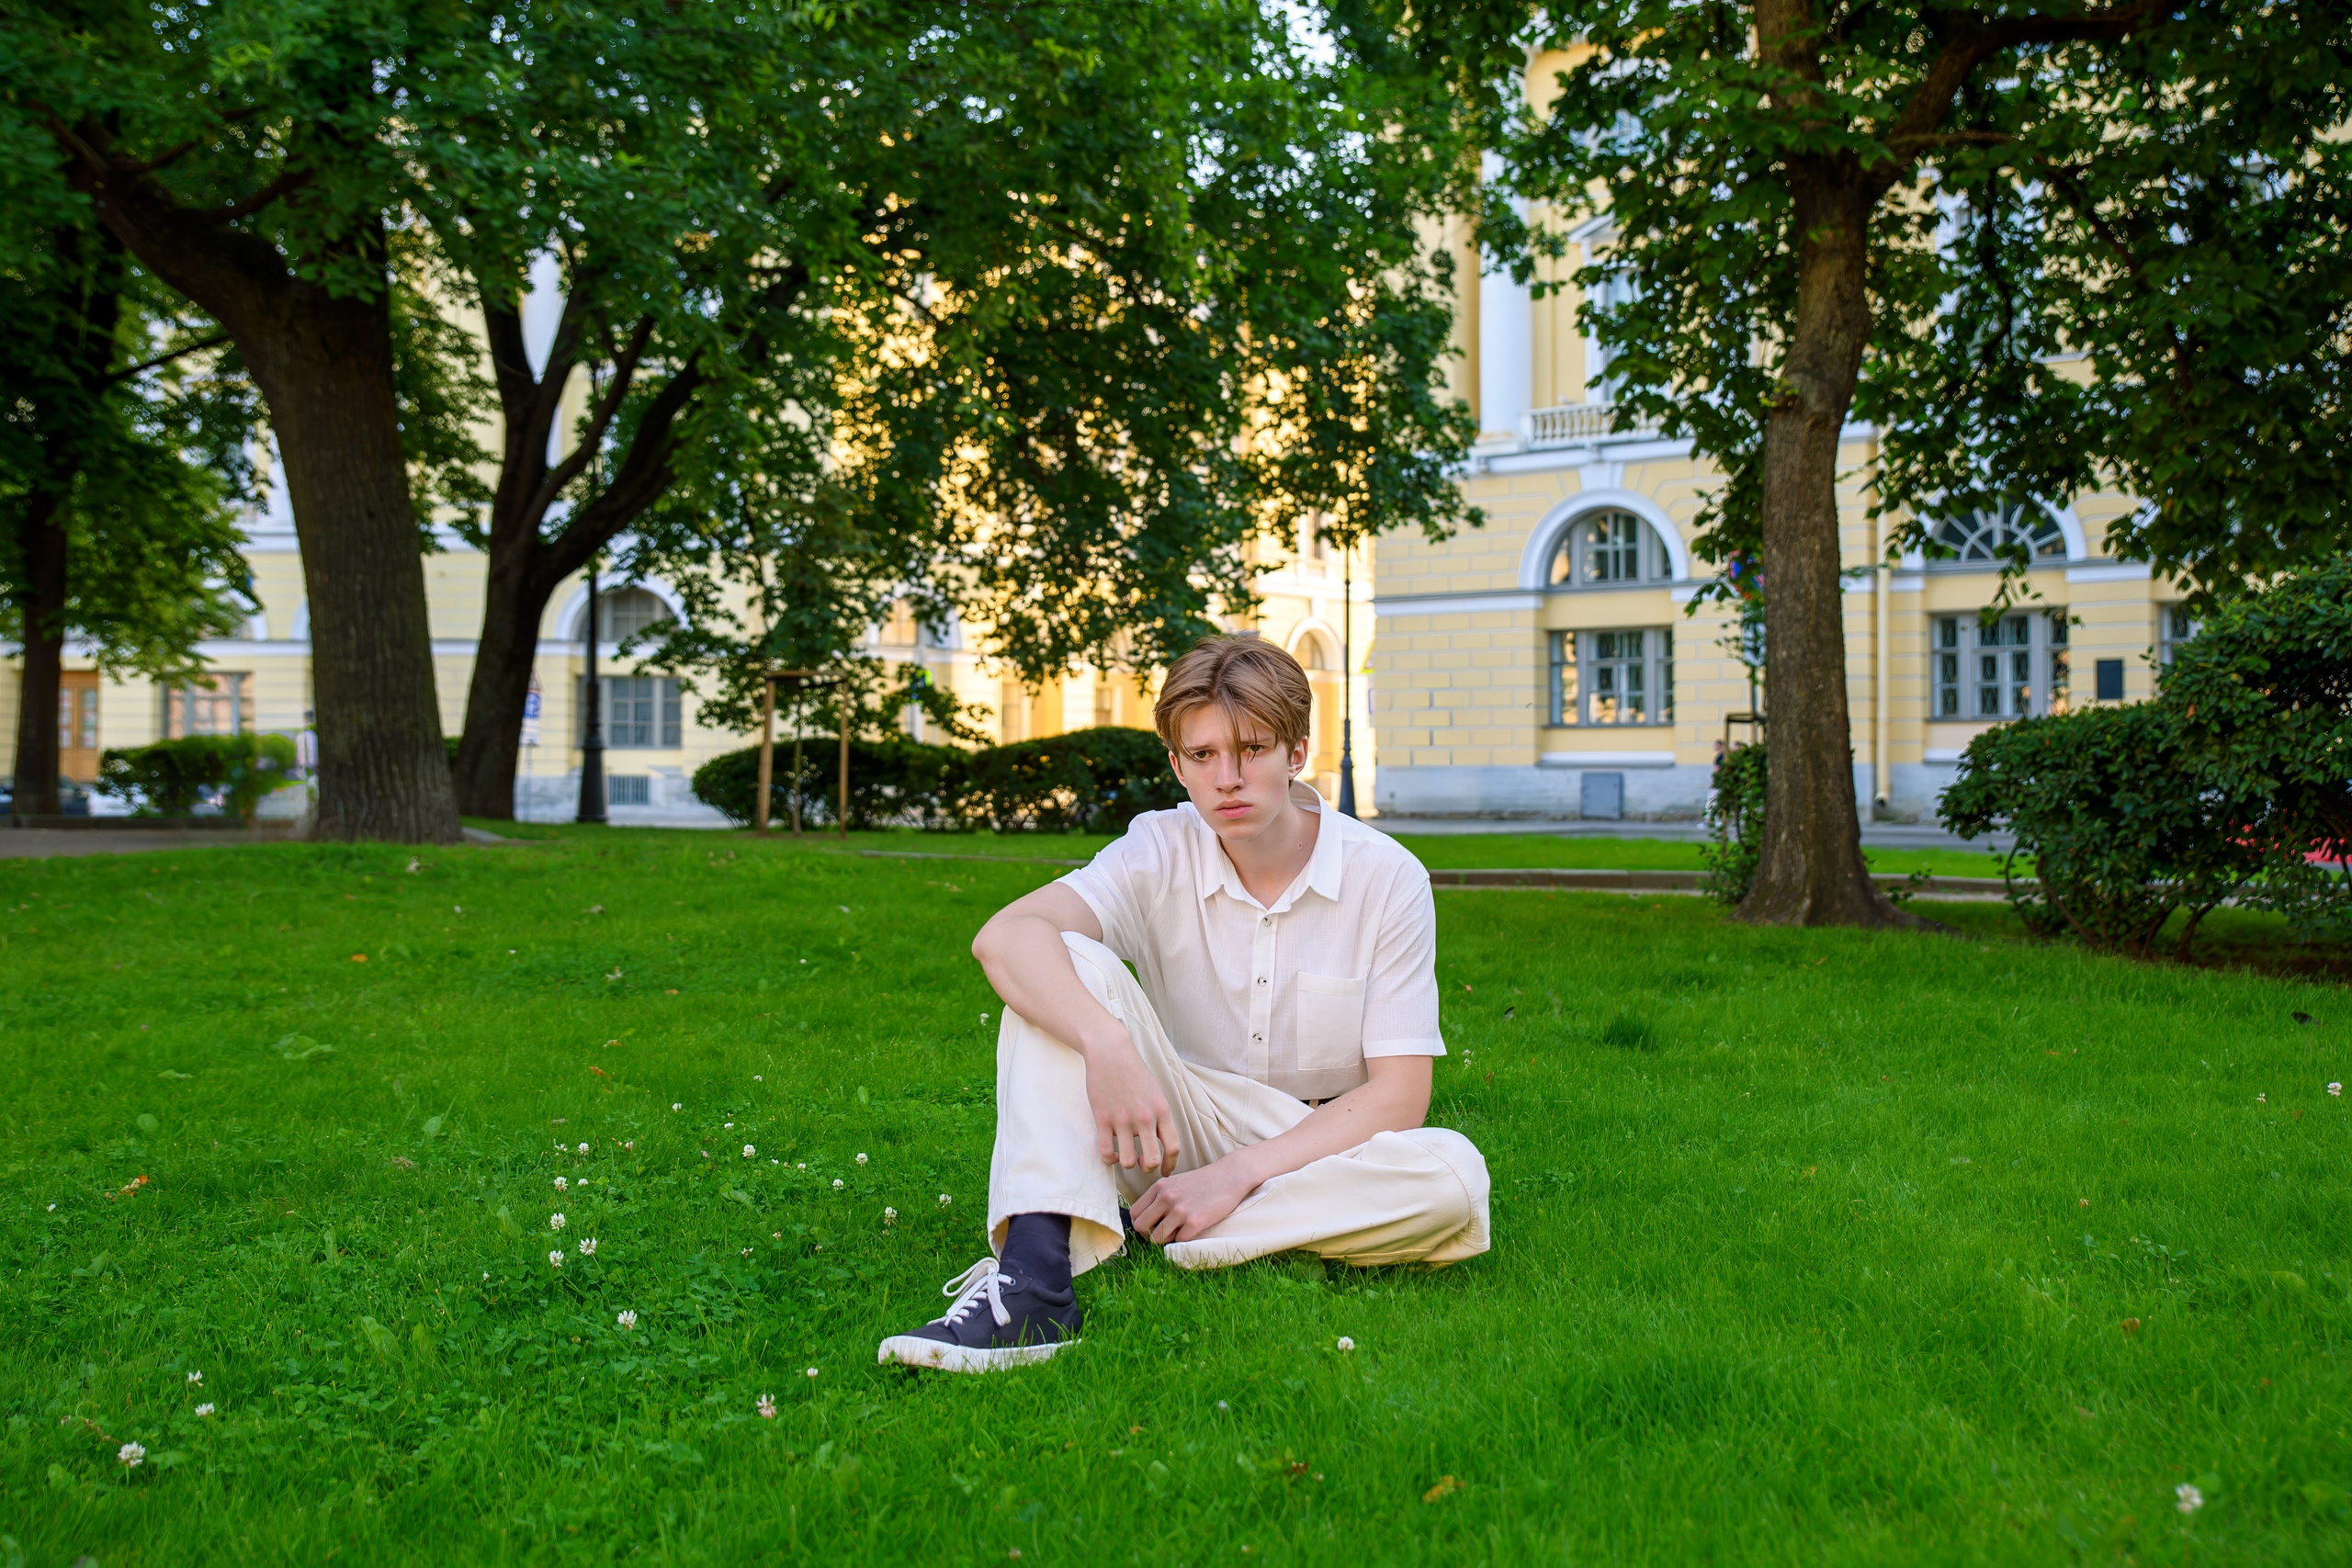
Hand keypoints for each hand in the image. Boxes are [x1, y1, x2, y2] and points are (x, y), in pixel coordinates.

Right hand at [1082, 1026, 1180, 1175]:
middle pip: (1152, 1160)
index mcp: (1161, 1110)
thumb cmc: (1134, 1070)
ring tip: (1126, 1157)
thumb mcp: (1156, 1091)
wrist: (1109, 1051)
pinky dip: (1110, 1159)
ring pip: (1129, 1162)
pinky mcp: (1102, 1119)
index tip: (1165, 1170)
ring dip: (1128, 1164)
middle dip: (1149, 1168)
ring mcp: (1122, 1120)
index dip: (1170, 1164)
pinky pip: (1106, 1152)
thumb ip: (1159, 1115)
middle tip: (1143, 1164)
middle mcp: (1144, 1118)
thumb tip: (1159, 1140)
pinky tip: (1112, 1153)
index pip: (1173, 1147)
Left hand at [1130, 1158, 1255, 1244]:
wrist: (1230, 1176)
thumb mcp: (1175, 1182)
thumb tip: (1146, 1219)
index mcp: (1159, 1187)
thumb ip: (1160, 1197)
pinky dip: (1184, 1240)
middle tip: (1162, 1234)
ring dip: (1167, 1239)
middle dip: (1149, 1235)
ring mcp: (1180, 1210)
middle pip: (1141, 1227)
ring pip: (1157, 1238)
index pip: (1134, 1213)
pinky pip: (1179, 1241)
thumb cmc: (1203, 1181)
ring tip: (1179, 1231)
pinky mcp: (1195, 1221)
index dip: (1139, 1223)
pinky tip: (1192, 1230)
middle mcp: (1166, 1198)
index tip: (1150, 1226)